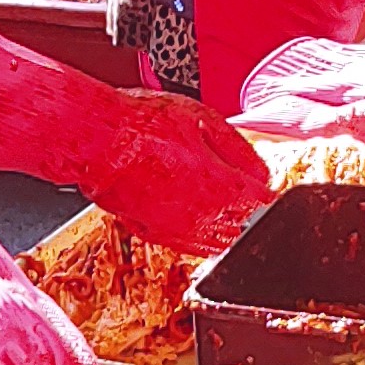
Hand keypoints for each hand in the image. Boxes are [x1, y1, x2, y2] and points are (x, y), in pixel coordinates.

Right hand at [73, 87, 266, 254]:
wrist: (97, 140)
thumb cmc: (143, 124)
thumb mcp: (202, 120)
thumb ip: (239, 150)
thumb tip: (261, 172)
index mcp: (220, 187)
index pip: (260, 203)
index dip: (267, 194)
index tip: (266, 187)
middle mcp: (201, 216)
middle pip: (241, 225)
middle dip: (248, 212)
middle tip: (247, 195)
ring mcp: (176, 230)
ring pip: (216, 241)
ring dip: (225, 225)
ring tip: (223, 206)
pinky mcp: (152, 234)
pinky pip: (186, 243)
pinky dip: (196, 233)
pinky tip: (194, 217)